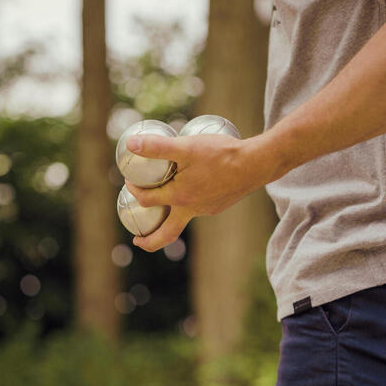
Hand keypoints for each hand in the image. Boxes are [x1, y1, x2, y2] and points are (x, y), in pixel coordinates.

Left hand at [124, 131, 271, 251]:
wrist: (256, 163)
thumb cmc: (222, 155)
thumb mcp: (186, 147)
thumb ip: (157, 147)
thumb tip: (131, 144)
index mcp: (180, 198)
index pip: (147, 200)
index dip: (134, 191)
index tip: (129, 182)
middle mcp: (192, 209)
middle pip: (166, 234)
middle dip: (149, 241)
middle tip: (136, 240)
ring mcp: (207, 210)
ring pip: (183, 218)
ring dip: (170, 216)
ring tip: (163, 207)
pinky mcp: (219, 205)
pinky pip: (199, 207)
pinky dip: (190, 202)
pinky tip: (192, 186)